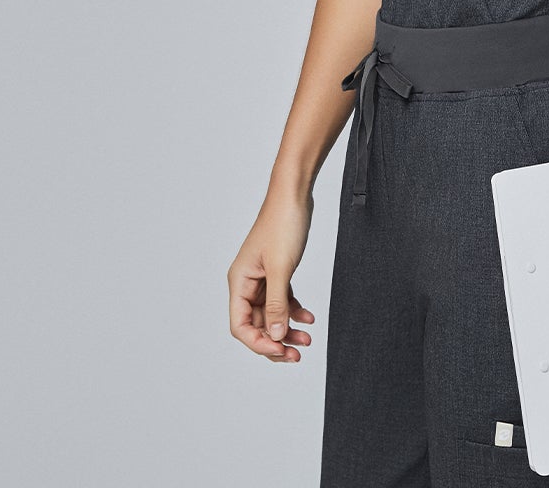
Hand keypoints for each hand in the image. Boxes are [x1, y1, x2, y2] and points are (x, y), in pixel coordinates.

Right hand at [228, 191, 318, 362]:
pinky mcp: (277, 271)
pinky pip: (282, 299)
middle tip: (297, 354)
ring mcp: (262, 277)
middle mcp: (247, 282)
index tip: (281, 350)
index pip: (240, 326)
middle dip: (275, 341)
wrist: (294, 194)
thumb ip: (277, 305)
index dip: (259, 343)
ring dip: (287, 328)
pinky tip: (309, 318)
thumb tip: (275, 337)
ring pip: (271, 314)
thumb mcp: (281, 268)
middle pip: (255, 324)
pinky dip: (294, 310)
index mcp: (239, 282)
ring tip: (307, 340)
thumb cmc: (283, 224)